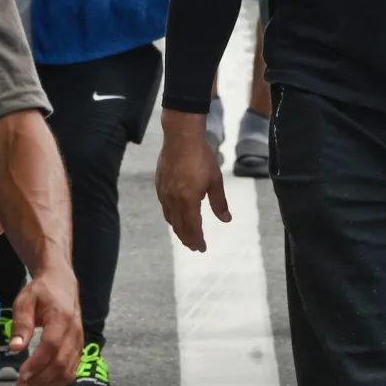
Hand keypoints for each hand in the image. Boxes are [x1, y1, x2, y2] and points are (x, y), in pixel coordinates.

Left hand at [9, 263, 82, 385]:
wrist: (62, 281)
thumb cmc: (41, 291)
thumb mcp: (24, 301)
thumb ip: (21, 324)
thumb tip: (15, 348)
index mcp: (61, 317)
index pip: (51, 346)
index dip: (36, 365)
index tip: (20, 376)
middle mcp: (74, 330)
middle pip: (61, 363)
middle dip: (40, 379)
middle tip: (20, 384)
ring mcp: (79, 340)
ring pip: (69, 370)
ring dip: (49, 383)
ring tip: (30, 384)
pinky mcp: (79, 346)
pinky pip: (72, 369)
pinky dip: (58, 380)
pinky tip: (42, 381)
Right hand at [155, 110, 229, 253]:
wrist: (181, 137)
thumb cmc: (201, 157)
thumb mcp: (215, 180)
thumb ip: (219, 202)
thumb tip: (226, 220)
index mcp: (188, 200)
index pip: (192, 227)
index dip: (197, 240)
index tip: (202, 249)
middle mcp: (173, 200)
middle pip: (179, 227)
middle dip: (187, 239)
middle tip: (195, 247)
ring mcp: (164, 193)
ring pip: (170, 218)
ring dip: (178, 230)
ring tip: (186, 236)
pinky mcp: (159, 186)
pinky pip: (164, 208)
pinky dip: (171, 217)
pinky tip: (175, 217)